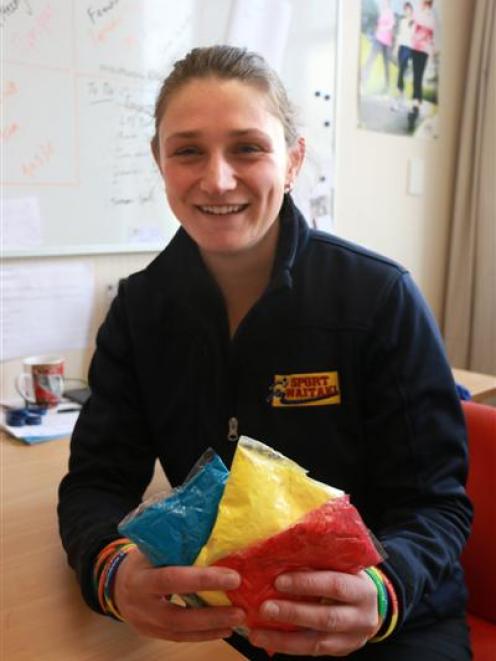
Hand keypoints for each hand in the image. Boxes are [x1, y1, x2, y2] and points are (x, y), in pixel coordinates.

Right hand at [113, 549, 244, 641]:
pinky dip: (203, 635)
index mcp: (140, 577)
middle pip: (176, 615)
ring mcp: (145, 623)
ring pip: (179, 631)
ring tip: (237, 620)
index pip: (172, 579)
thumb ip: (177, 547)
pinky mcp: (152, 633)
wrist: (116, 583)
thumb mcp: (152, 548)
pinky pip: (179, 637)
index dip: (202, 580)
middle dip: (210, 615)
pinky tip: (224, 629)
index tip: (233, 578)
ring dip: (211, 627)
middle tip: (240, 610)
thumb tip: (217, 537)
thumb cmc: (142, 560)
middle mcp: (141, 604)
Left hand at [249, 570, 379, 656]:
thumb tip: (281, 555)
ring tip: (258, 633)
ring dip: (284, 639)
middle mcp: (362, 616)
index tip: (279, 581)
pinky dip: (287, 646)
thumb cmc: (348, 576)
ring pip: (317, 642)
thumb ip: (320, 562)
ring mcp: (353, 638)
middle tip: (265, 608)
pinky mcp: (341, 651)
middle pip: (326, 618)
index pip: (335, 585)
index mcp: (362, 588)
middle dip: (293, 613)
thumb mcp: (343, 565)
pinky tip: (267, 640)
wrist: (372, 604)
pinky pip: (312, 651)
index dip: (307, 583)